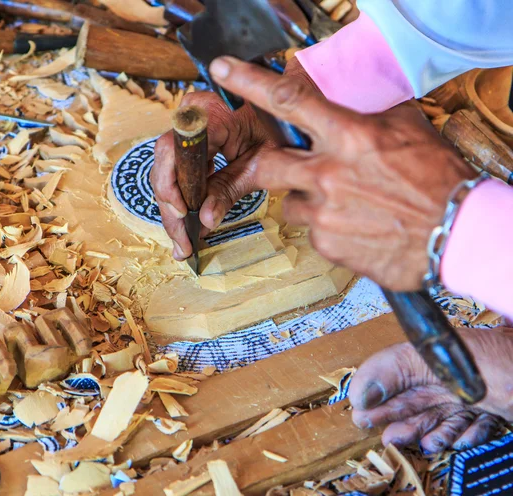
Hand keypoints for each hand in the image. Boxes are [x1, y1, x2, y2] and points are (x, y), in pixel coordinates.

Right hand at [152, 58, 315, 260]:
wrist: (293, 105)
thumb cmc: (284, 127)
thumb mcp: (259, 163)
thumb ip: (229, 189)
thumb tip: (205, 220)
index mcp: (209, 113)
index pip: (172, 150)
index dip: (170, 185)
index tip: (181, 214)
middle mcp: (192, 115)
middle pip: (166, 166)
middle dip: (172, 209)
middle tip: (182, 243)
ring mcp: (190, 126)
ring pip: (169, 172)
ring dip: (175, 209)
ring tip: (183, 242)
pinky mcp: (193, 140)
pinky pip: (180, 170)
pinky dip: (184, 198)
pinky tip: (188, 225)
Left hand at [209, 56, 473, 290]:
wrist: (455, 234)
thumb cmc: (436, 180)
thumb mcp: (408, 130)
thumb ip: (369, 113)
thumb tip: (347, 96)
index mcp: (348, 137)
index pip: (288, 101)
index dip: (249, 82)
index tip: (222, 70)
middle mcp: (328, 174)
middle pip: (266, 165)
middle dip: (258, 168)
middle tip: (271, 168)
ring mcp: (324, 213)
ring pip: (291, 203)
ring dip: (307, 200)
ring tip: (342, 203)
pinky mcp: (327, 244)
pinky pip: (312, 231)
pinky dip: (327, 227)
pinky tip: (355, 225)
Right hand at [349, 327, 512, 451]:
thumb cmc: (503, 363)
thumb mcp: (442, 362)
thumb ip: (395, 371)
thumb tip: (361, 390)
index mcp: (432, 352)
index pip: (392, 366)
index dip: (374, 386)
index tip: (360, 407)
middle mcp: (448, 371)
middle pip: (411, 395)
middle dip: (393, 414)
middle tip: (375, 428)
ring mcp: (469, 392)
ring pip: (435, 415)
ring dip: (421, 431)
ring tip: (410, 441)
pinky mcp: (489, 410)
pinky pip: (466, 426)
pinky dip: (458, 436)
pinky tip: (453, 442)